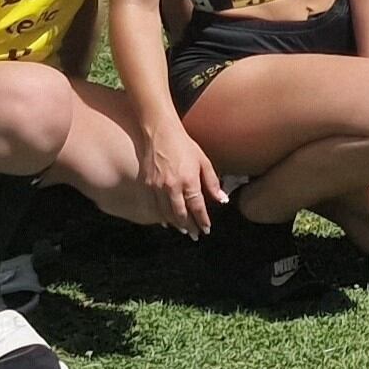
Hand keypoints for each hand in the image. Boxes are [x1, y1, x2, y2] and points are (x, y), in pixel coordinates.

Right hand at [138, 123, 226, 238]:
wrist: (159, 132)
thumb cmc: (183, 144)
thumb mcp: (203, 160)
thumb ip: (212, 182)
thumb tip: (221, 199)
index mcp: (189, 180)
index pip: (197, 207)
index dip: (202, 220)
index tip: (206, 229)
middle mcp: (172, 187)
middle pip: (181, 214)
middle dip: (189, 226)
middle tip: (195, 235)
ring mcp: (157, 187)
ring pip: (166, 213)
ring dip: (176, 224)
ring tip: (184, 230)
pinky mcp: (147, 185)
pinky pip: (154, 206)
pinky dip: (161, 216)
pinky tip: (166, 220)